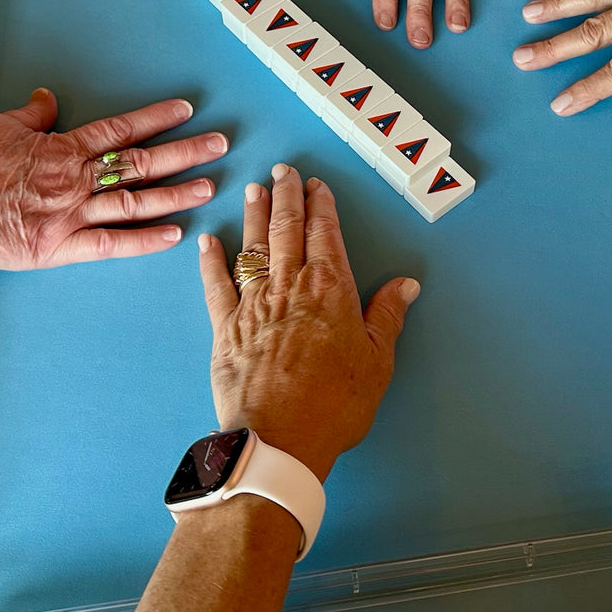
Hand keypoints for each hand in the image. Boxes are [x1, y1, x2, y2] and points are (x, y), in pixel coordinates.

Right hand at [0, 88, 226, 267]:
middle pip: (141, 163)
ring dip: (177, 194)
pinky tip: (175, 235)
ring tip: (212, 185)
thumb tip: (49, 100)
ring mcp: (66, 214)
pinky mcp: (53, 248)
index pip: (120, 129)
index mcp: (59, 147)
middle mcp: (72, 178)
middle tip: (221, 144)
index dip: (157, 118)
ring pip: (135, 201)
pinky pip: (109, 245)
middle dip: (186, 152)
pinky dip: (144, 240)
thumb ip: (31, 117)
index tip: (186, 109)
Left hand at [198, 164, 419, 481]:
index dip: (321, 206)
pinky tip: (206, 241)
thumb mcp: (376, 361)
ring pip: (252, 248)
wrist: (279, 440)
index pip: (326, 234)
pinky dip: (210, 261)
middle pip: (287, 230)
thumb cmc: (334, 404)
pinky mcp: (225, 329)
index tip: (316, 185)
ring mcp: (253, 305)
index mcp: (330, 289)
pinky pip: (215, 285)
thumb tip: (406, 285)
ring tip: (253, 190)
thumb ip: (386, 317)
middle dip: (286, 197)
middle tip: (283, 171)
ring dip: (253, 216)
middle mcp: (290, 287)